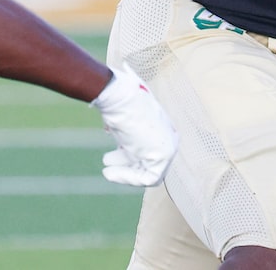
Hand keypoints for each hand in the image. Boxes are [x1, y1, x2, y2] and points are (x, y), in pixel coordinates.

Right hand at [91, 63, 177, 186]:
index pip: (149, 147)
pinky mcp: (162, 157)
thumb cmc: (118, 95)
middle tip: (107, 162)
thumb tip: (113, 99)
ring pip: (149, 172)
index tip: (110, 156)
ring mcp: (168, 147)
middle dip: (127, 164)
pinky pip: (148, 178)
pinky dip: (128, 179)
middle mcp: (168, 137)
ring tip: (107, 172)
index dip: (129, 155)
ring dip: (126, 175)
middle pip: (149, 160)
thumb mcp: (121, 108)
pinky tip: (110, 173)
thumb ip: (124, 115)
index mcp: (161, 124)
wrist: (118, 96)